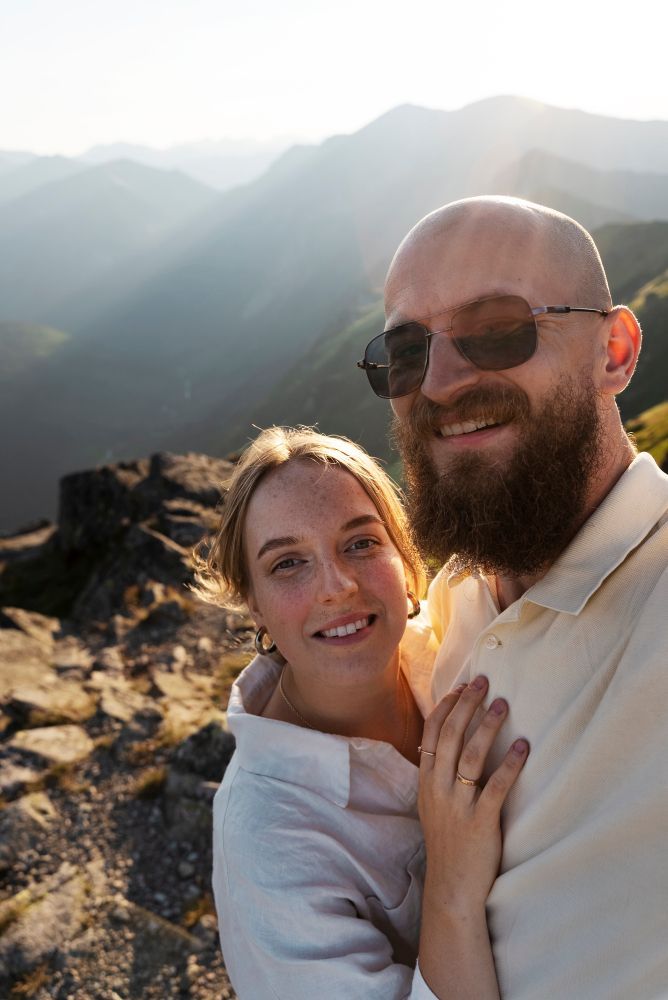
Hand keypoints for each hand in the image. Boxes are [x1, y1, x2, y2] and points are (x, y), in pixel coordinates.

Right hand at [418, 676, 528, 916]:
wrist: (451, 888)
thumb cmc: (448, 844)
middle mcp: (438, 789)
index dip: (446, 706)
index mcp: (426, 782)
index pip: (431, 733)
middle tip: (484, 682)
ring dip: (487, 726)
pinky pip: (495, 786)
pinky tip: (524, 747)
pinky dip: (510, 764)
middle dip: (466, 705)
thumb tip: (454, 743)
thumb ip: (440, 775)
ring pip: (469, 755)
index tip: (461, 686)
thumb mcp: (434, 805)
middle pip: (449, 736)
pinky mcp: (479, 822)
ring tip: (503, 704)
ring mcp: (457, 805)